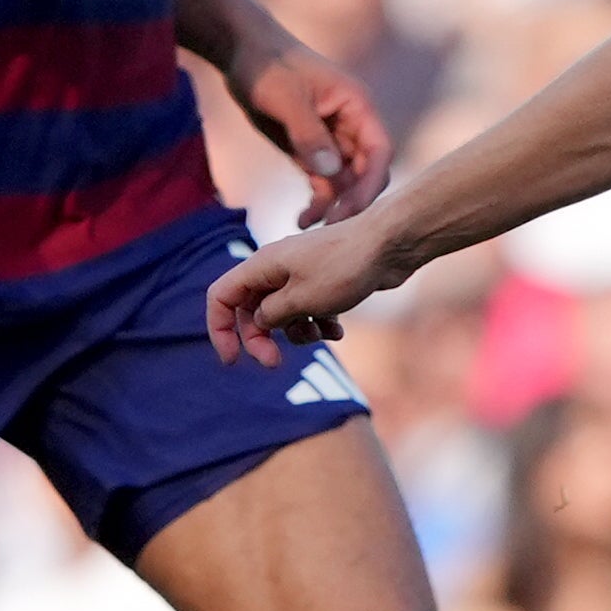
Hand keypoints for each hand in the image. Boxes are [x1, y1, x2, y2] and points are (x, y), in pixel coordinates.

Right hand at [206, 211, 397, 364]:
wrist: (391, 245)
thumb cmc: (345, 268)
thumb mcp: (301, 299)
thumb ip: (271, 316)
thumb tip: (260, 324)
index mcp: (261, 266)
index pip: (221, 297)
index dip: (220, 329)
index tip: (232, 361)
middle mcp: (276, 269)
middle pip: (252, 311)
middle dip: (262, 339)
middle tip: (275, 364)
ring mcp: (300, 275)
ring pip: (283, 315)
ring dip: (297, 333)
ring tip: (322, 334)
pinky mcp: (324, 283)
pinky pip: (309, 311)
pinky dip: (319, 324)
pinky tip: (339, 330)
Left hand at [220, 34, 394, 225]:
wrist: (240, 50)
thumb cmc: (266, 64)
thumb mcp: (286, 97)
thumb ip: (309, 134)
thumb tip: (331, 172)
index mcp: (357, 106)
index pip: (379, 151)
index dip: (371, 182)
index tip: (353, 208)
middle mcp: (351, 126)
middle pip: (366, 172)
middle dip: (353, 200)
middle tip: (331, 227)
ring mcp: (331, 139)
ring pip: (344, 182)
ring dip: (332, 205)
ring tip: (307, 225)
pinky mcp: (310, 149)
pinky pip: (322, 181)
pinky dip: (316, 200)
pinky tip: (301, 219)